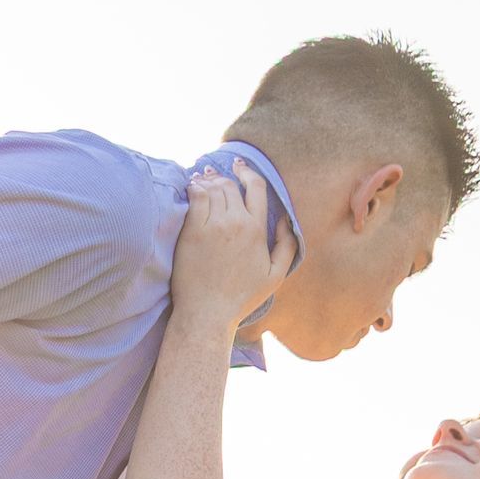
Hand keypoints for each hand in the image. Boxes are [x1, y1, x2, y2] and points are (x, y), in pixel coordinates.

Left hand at [170, 160, 298, 334]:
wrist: (208, 313)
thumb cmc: (241, 298)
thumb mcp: (275, 276)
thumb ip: (287, 246)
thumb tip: (285, 220)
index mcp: (257, 230)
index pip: (256, 187)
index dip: (248, 172)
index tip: (240, 166)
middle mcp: (236, 223)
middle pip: (231, 186)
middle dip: (225, 176)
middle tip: (217, 173)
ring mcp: (213, 226)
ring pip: (213, 189)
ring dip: (209, 180)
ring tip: (204, 178)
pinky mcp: (192, 232)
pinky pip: (196, 198)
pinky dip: (195, 188)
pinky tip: (193, 187)